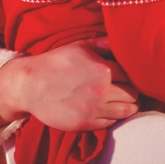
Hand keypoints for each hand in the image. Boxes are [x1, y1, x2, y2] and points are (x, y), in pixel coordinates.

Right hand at [0, 37, 138, 130]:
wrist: (30, 85)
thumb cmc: (57, 62)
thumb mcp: (83, 46)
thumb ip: (106, 43)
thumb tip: (125, 39)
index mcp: (105, 70)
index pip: (133, 75)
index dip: (133, 74)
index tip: (130, 75)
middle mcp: (102, 91)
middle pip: (134, 95)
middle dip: (133, 91)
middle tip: (129, 88)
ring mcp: (94, 110)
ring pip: (127, 111)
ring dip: (128, 105)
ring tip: (123, 100)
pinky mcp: (85, 124)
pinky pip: (111, 123)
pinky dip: (114, 117)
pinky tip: (108, 109)